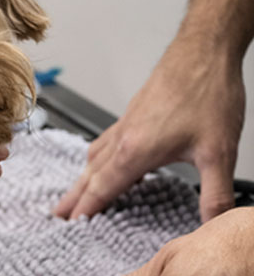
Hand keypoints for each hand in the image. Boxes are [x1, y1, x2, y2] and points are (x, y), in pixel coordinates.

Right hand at [55, 34, 244, 221]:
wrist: (203, 49)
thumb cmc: (207, 90)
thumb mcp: (219, 151)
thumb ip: (216, 194)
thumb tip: (215, 225)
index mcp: (135, 151)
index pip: (103, 189)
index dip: (86, 210)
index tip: (71, 226)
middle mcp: (124, 137)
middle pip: (90, 174)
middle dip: (74, 198)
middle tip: (57, 215)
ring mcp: (126, 123)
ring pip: (95, 156)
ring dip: (83, 178)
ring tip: (74, 192)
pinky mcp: (134, 112)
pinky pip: (106, 141)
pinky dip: (97, 158)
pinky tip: (106, 159)